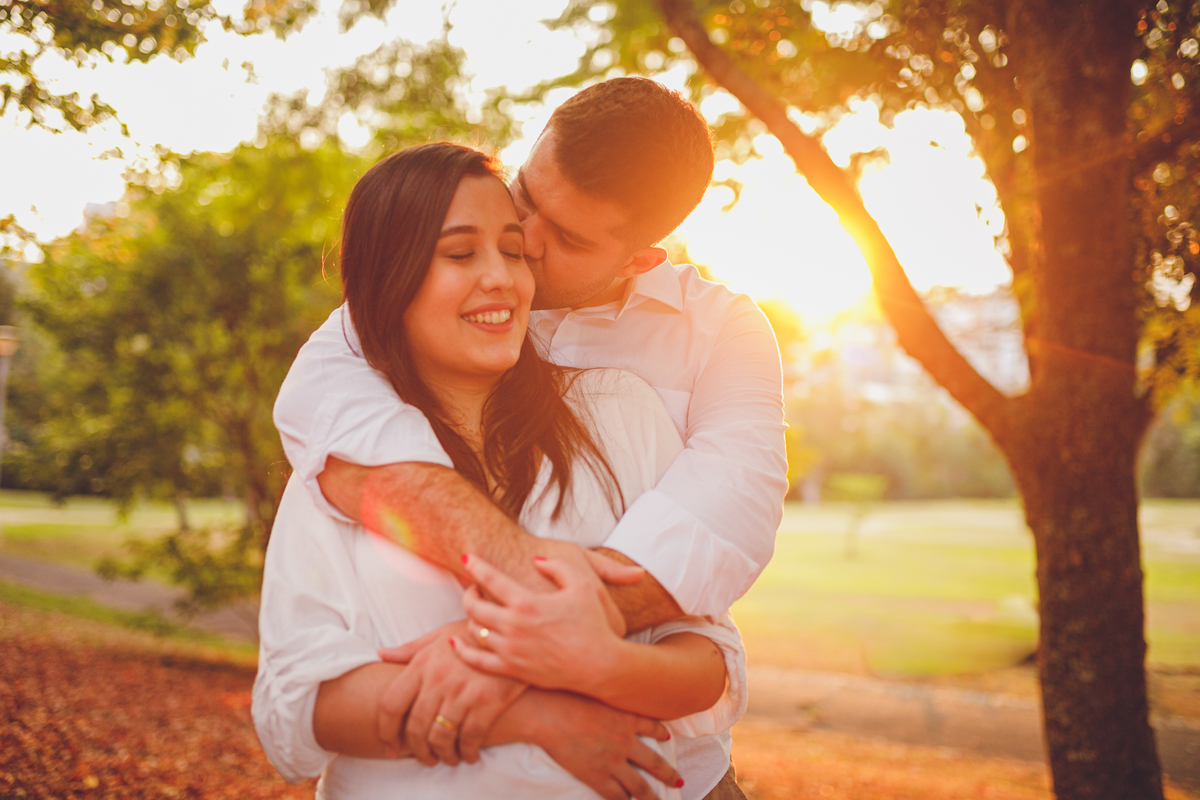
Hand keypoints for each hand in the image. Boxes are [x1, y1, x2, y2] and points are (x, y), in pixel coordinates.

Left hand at [376, 620, 525, 764]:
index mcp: (422, 664)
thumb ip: (410, 649)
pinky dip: (467, 752)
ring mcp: (463, 692)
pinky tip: (469, 754)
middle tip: (425, 758)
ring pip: (441, 737)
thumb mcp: (440, 634)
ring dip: (442, 754)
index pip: (391, 704)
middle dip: (417, 750)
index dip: (386, 731)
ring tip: (448, 757)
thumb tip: (380, 654)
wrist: (515, 633)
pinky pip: (470, 738)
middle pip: (415, 727)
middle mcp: (438, 680)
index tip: (390, 745)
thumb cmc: (474, 634)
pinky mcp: (488, 702)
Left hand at [453, 554, 625, 694]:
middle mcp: (513, 626)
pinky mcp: (512, 669)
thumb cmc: (593, 624)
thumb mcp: (582, 586)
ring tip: (477, 610)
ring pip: (473, 630)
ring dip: (470, 617)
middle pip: (473, 606)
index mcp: (527, 603)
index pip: (490, 579)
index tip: (466, 556)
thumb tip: (536, 561)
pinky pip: (476, 660)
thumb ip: (558, 567)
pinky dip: (462, 650)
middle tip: (472, 586)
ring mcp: (510, 650)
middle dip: (468, 592)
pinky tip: (455, 642)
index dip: (475, 565)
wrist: (599, 665)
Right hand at [526, 689, 681, 799]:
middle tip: (678, 781)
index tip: (667, 737)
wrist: (549, 712)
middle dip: (668, 774)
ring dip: (651, 797)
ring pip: (639, 786)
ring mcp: (612, 761)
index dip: (661, 732)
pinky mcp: (596, 775)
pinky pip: (615, 794)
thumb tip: (609, 675)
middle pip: (654, 763)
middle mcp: (624, 741)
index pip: (652, 726)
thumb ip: (608, 688)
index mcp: (626, 717)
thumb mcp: (597, 685)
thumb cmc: (567, 693)